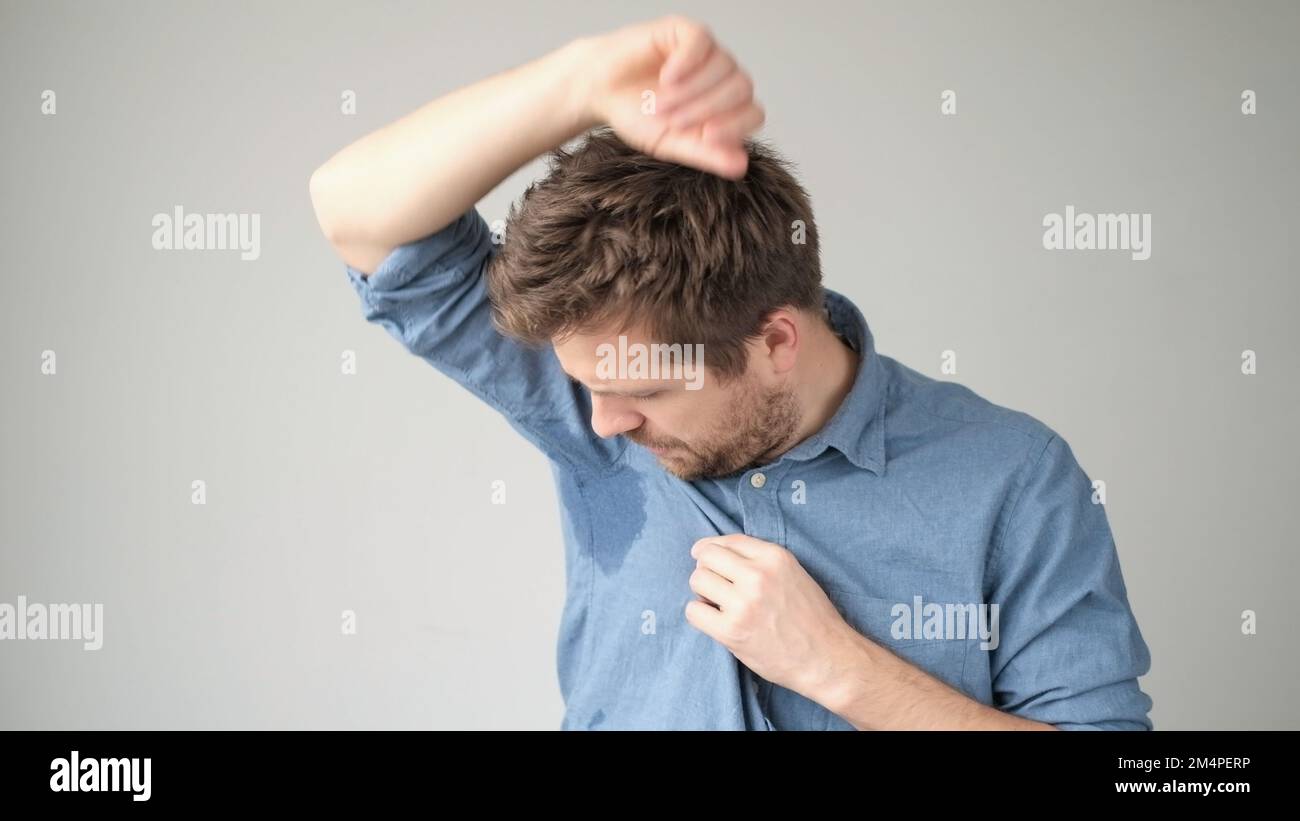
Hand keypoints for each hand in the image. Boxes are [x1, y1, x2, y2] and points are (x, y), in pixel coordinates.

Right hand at [580, 15, 765, 178]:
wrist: (600, 91)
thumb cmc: (636, 116)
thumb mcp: (670, 144)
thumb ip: (705, 155)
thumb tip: (741, 167)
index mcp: (727, 108)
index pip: (753, 114)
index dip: (735, 126)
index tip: (707, 136)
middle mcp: (723, 78)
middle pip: (741, 89)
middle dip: (705, 108)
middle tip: (672, 121)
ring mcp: (708, 52)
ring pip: (722, 65)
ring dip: (690, 89)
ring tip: (659, 103)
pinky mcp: (686, 31)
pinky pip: (701, 41)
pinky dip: (686, 62)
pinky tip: (666, 77)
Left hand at [684, 534, 860, 699]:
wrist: (827, 658)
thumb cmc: (812, 618)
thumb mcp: (794, 574)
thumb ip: (761, 561)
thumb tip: (717, 553)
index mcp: (775, 557)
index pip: (728, 541)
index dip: (712, 550)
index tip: (707, 559)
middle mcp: (758, 575)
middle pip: (707, 557)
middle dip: (706, 570)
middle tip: (714, 587)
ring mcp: (744, 603)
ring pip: (697, 581)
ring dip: (702, 593)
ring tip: (718, 605)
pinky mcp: (732, 630)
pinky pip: (693, 611)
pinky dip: (700, 615)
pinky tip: (715, 621)